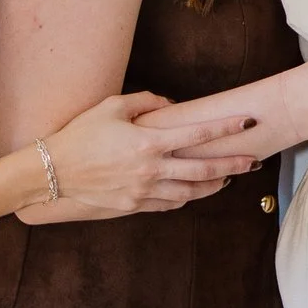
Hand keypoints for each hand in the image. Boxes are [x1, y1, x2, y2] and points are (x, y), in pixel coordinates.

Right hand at [26, 91, 258, 220]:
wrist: (53, 172)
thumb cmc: (80, 135)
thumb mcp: (111, 107)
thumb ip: (145, 102)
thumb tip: (170, 105)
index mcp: (148, 142)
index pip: (198, 133)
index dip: (225, 128)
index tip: (246, 123)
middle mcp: (152, 169)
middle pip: (204, 168)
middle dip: (233, 163)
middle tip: (254, 160)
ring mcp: (145, 191)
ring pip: (192, 191)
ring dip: (214, 185)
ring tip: (230, 178)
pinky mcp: (135, 205)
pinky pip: (171, 203)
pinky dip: (187, 197)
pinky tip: (196, 190)